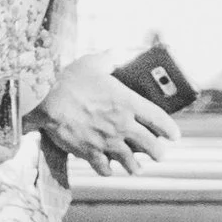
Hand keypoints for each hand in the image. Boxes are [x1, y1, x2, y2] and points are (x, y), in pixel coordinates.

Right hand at [37, 54, 175, 174]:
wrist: (46, 100)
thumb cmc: (70, 79)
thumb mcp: (94, 62)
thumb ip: (110, 58)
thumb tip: (117, 51)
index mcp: (128, 102)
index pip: (158, 119)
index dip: (170, 129)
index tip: (174, 136)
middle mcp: (122, 125)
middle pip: (150, 145)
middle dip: (157, 152)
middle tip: (159, 155)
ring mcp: (107, 141)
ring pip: (129, 161)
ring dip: (135, 166)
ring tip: (137, 169)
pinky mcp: (89, 152)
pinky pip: (103, 168)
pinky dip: (107, 171)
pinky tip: (109, 171)